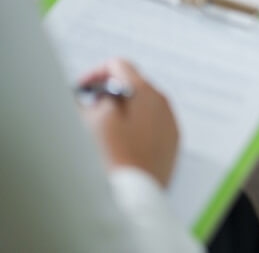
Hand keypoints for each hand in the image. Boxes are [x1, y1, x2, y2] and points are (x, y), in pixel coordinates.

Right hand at [78, 59, 178, 187]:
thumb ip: (93, 98)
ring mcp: (170, 125)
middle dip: (109, 94)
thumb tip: (100, 97)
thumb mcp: (91, 119)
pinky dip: (135, 129)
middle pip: (133, 86)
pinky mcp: (172, 145)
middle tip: (88, 110)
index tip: (82, 88)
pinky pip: (151, 127)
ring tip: (101, 132)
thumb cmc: (111, 158)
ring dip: (122, 112)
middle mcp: (163, 104)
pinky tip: (119, 146)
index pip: (120, 65)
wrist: (133, 198)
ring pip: (143, 107)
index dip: (96, 73)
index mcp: (145, 92)